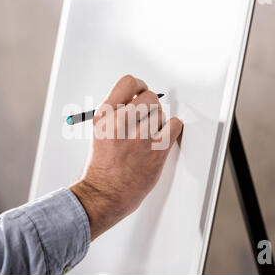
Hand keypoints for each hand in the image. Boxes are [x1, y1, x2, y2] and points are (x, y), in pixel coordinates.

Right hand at [70, 75, 182, 239]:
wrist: (105, 192)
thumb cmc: (103, 165)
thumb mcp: (99, 131)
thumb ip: (116, 111)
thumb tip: (138, 96)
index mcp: (105, 116)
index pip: (128, 82)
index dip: (139, 86)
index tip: (142, 92)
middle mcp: (121, 123)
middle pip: (149, 97)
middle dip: (150, 107)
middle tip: (146, 120)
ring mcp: (139, 136)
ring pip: (162, 113)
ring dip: (159, 122)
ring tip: (148, 137)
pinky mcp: (156, 149)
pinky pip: (174, 125)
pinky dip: (171, 130)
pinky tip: (160, 139)